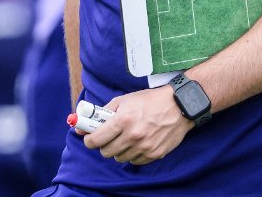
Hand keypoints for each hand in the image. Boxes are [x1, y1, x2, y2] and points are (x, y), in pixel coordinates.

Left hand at [78, 86, 192, 164]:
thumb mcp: (123, 100)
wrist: (178, 106)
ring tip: (125, 139)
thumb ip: (101, 113)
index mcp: (122, 120)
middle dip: (104, 146)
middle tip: (108, 138)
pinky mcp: (155, 154)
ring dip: (119, 150)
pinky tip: (137, 144)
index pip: (96, 140)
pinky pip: (135, 161)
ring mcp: (145, 147)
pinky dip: (133, 155)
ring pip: (120, 158)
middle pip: (106, 152)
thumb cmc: (149, 101)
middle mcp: (133, 136)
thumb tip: (82, 127)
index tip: (90, 139)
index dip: (89, 140)